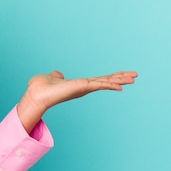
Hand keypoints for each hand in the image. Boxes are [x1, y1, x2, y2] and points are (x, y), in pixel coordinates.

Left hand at [17, 70, 137, 132]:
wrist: (35, 95)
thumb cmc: (40, 88)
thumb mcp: (51, 78)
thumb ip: (57, 76)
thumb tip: (58, 74)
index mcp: (78, 84)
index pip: (98, 80)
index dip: (110, 77)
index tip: (122, 76)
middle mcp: (83, 87)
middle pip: (106, 81)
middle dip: (121, 78)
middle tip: (136, 76)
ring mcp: (83, 88)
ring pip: (106, 82)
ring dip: (120, 79)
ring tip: (135, 78)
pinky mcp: (81, 87)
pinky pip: (99, 84)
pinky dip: (109, 84)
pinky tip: (120, 85)